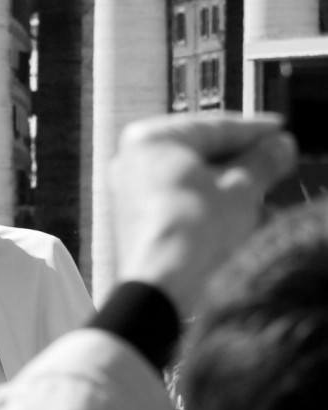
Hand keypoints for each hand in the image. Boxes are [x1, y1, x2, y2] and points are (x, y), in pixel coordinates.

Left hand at [108, 112, 296, 315]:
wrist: (163, 283)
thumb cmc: (190, 231)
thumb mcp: (242, 188)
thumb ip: (263, 161)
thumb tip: (279, 147)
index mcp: (150, 138)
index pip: (213, 126)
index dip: (253, 131)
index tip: (277, 134)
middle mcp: (131, 161)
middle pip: (199, 153)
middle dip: (240, 161)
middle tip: (274, 161)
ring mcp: (130, 191)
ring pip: (190, 179)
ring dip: (226, 185)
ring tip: (260, 190)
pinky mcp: (137, 220)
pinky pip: (178, 201)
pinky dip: (207, 204)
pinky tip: (235, 214)